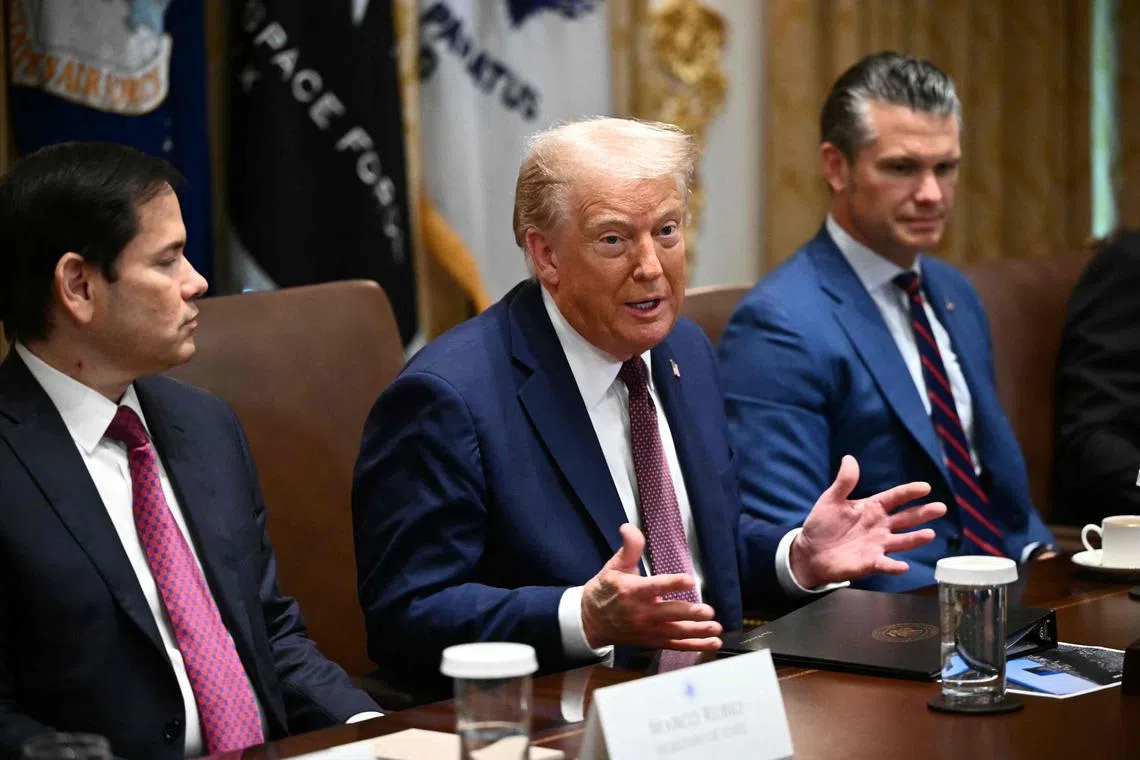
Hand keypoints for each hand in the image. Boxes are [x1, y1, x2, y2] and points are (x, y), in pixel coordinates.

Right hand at [581, 524, 721, 650]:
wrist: (591, 621)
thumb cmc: (606, 590)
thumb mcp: (614, 565)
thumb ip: (629, 547)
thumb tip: (629, 527)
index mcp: (633, 591)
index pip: (655, 587)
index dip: (672, 584)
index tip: (689, 580)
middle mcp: (641, 613)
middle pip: (670, 614)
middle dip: (691, 614)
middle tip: (709, 612)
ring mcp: (648, 629)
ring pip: (676, 632)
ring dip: (698, 631)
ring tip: (716, 628)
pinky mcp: (652, 640)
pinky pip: (676, 644)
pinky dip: (694, 645)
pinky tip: (712, 642)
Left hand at [789, 455, 947, 588]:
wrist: (810, 551)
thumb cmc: (823, 524)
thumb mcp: (831, 499)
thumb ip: (844, 482)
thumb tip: (849, 458)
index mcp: (872, 508)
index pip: (895, 497)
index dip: (909, 492)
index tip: (925, 487)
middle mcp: (880, 526)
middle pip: (906, 518)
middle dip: (923, 513)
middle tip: (941, 508)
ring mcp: (878, 545)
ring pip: (902, 541)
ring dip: (915, 538)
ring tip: (930, 534)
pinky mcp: (870, 563)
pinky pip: (885, 564)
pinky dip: (894, 566)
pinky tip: (904, 566)